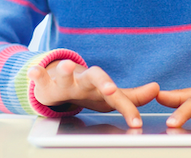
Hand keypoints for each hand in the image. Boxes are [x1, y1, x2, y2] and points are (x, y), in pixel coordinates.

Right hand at [28, 59, 158, 127]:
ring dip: (66, 69)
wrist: (59, 82)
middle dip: (104, 82)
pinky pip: (40, 78)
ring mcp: (64, 81)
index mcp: (101, 84)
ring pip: (66, 73)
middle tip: (111, 90)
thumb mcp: (110, 96)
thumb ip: (133, 96)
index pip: (117, 94)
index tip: (136, 124)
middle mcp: (83, 79)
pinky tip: (33, 71)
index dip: (127, 108)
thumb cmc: (88, 92)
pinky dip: (36, 74)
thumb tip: (158, 89)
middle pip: (96, 76)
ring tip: (66, 66)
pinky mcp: (46, 84)